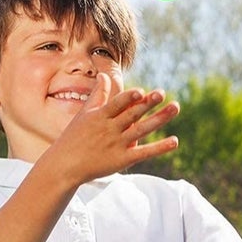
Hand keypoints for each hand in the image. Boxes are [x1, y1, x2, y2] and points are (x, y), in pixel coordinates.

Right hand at [52, 72, 179, 185]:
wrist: (65, 166)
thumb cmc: (74, 137)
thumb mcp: (84, 114)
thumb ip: (98, 95)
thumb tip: (105, 75)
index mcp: (99, 116)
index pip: (116, 105)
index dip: (128, 98)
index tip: (141, 91)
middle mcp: (109, 130)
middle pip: (131, 115)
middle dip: (147, 104)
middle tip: (162, 92)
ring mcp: (117, 145)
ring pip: (141, 130)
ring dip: (159, 119)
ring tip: (176, 107)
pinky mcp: (123, 160)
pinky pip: (144, 153)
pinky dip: (160, 148)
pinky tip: (175, 141)